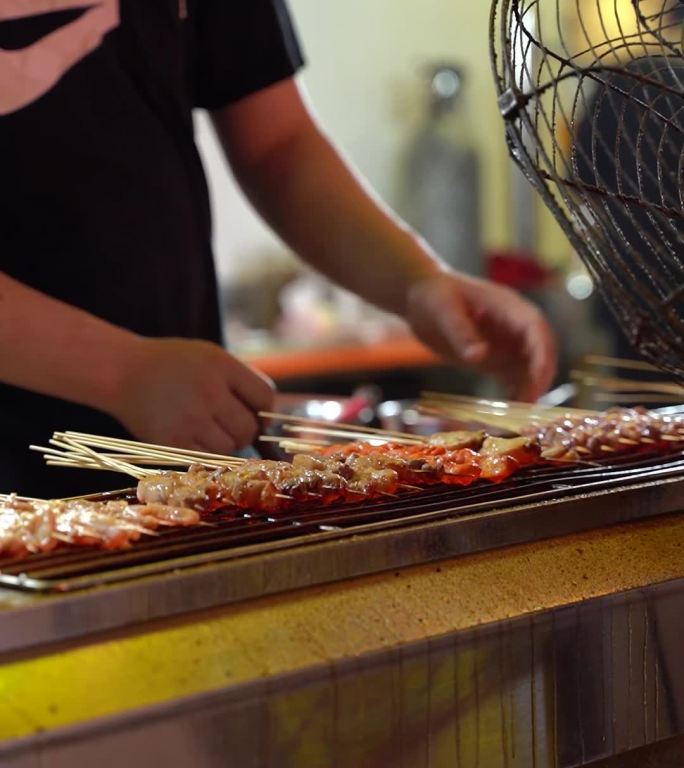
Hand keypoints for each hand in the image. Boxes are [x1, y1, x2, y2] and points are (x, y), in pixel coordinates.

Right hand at [110, 338, 274, 454]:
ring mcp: (190, 418)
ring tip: (207, 429)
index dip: (264, 410)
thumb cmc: (173, 365)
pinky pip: (206, 459)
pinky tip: (196, 440)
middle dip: (244, 431)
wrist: (122, 371)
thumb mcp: (211, 357)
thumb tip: (267, 418)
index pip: (265, 397)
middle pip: (249, 428)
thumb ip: (240, 381)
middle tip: (227, 425)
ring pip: (230, 448)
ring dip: (225, 444)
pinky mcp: (172, 440)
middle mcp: (208, 391)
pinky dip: (206, 454)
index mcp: (222, 366)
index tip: (253, 412)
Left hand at [406, 272, 556, 401]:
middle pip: (541, 352)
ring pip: (531, 369)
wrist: (419, 300)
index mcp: (507, 307)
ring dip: (530, 389)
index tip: (539, 378)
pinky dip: (514, 393)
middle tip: (528, 405)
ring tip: (518, 416)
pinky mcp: (496, 359)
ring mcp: (507, 344)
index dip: (542, 353)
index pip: (536, 329)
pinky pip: (513, 378)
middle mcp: (514, 326)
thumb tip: (478, 357)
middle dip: (540, 377)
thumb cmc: (433, 296)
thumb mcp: (443, 310)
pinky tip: (507, 412)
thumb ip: (461, 332)